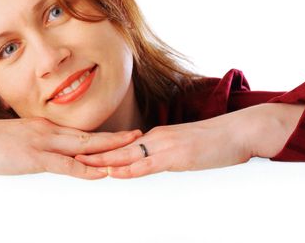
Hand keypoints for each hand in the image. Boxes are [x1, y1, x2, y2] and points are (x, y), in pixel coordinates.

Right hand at [0, 113, 142, 178]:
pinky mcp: (32, 157)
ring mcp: (41, 143)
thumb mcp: (15, 139)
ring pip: (83, 147)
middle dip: (115, 138)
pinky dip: (85, 169)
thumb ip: (32, 144)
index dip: (102, 135)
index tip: (120, 135)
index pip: (79, 133)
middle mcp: (48, 131)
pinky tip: (101, 171)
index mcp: (44, 128)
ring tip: (131, 149)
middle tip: (139, 136)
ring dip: (109, 149)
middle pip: (89, 136)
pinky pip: (65, 164)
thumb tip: (43, 153)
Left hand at [75, 103, 295, 177]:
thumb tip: (149, 162)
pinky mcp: (176, 156)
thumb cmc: (213, 141)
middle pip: (116, 147)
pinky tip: (115, 172)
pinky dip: (129, 169)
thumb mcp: (183, 147)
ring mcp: (164, 146)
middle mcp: (155, 138)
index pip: (121, 144)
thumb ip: (164, 154)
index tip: (78, 150)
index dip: (98, 148)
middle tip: (66, 154)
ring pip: (126, 155)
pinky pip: (148, 164)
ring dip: (102, 160)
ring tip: (78, 162)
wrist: (238, 131)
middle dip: (91, 152)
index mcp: (155, 136)